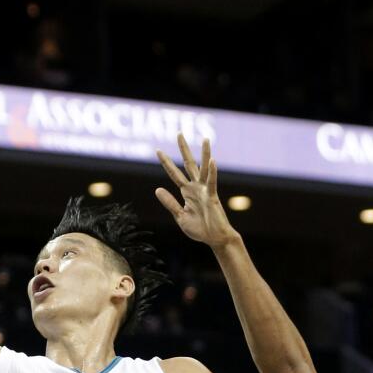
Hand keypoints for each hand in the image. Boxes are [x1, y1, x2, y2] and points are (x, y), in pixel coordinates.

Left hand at [156, 133, 239, 247]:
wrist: (214, 239)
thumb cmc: (199, 229)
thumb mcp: (179, 216)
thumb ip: (170, 203)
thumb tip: (157, 189)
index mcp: (187, 192)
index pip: (174, 173)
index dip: (166, 162)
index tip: (158, 150)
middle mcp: (196, 187)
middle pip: (189, 164)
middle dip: (184, 149)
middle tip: (179, 133)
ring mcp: (204, 191)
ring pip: (204, 168)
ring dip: (205, 154)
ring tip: (205, 139)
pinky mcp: (212, 197)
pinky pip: (212, 182)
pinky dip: (213, 172)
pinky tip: (213, 161)